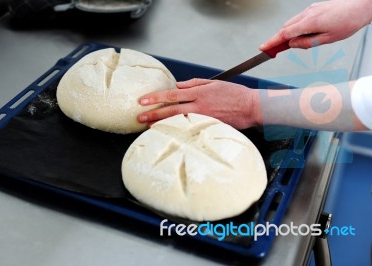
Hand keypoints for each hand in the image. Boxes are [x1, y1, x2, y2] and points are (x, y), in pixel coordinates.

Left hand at [138, 78, 260, 128]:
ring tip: (149, 126)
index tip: (143, 100)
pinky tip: (169, 132)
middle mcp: (199, 105)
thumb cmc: (234, 94)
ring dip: (162, 124)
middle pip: (171, 110)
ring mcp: (203, 118)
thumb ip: (194, 84)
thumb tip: (177, 86)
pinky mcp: (208, 127)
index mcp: (199, 93)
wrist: (251, 107)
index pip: (172, 94)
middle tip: (139, 117)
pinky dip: (177, 130)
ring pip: (178, 121)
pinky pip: (190, 128)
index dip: (156, 98)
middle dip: (153, 114)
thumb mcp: (214, 83)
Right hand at [260, 0, 371, 49]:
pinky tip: (307, 33)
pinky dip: (297, 27)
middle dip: (280, 39)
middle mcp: (307, 13)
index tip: (263, 48)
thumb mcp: (328, 39)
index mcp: (309, 22)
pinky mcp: (314, 8)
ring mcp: (310, 9)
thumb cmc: (349, 21)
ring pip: (292, 23)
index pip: (284, 34)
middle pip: (285, 28)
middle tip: (278, 51)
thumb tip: (293, 45)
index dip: (272, 42)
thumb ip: (307, 43)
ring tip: (300, 43)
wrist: (361, 5)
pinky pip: (300, 19)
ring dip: (290, 33)